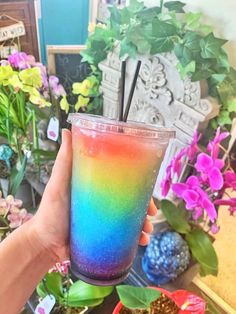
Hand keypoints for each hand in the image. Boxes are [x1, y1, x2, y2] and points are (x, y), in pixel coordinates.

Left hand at [31, 129, 156, 261]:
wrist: (44, 245)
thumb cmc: (49, 212)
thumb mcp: (58, 184)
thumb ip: (64, 161)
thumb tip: (67, 131)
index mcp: (96, 187)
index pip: (122, 181)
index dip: (138, 184)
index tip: (147, 188)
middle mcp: (102, 201)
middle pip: (131, 200)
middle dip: (145, 206)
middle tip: (151, 214)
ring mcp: (104, 219)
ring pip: (130, 219)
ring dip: (144, 224)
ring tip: (147, 231)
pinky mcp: (104, 236)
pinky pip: (124, 236)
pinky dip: (135, 238)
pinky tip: (141, 241)